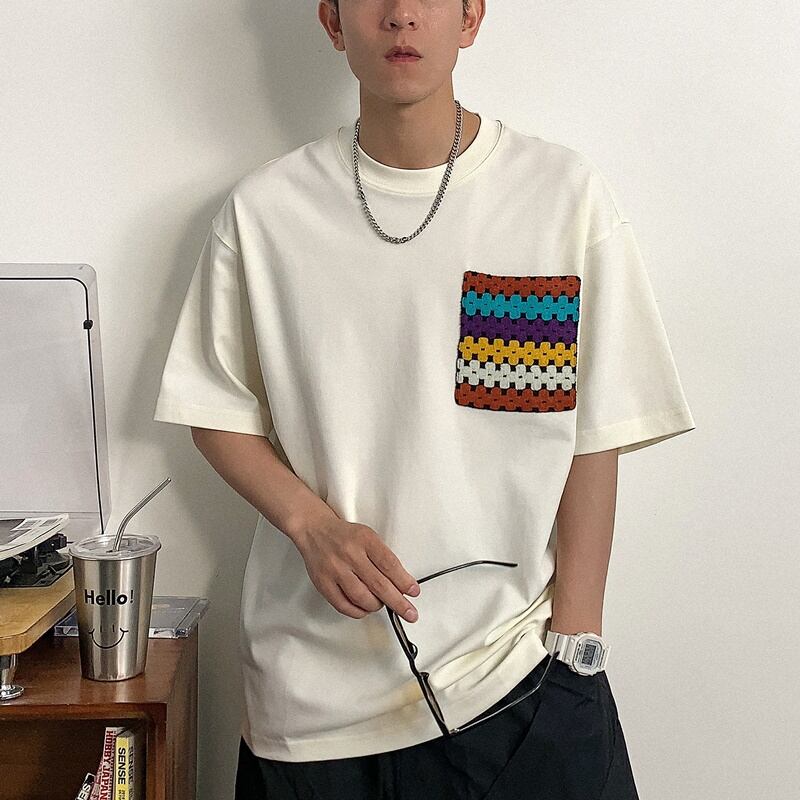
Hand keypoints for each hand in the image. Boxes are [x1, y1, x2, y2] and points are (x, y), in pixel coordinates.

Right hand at [291, 517, 420, 621]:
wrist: (315, 530)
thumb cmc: (344, 535)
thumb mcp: (368, 537)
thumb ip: (383, 558)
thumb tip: (401, 582)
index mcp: (365, 540)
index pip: (389, 564)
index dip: (404, 581)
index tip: (413, 591)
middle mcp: (350, 555)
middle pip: (379, 584)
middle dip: (398, 602)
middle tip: (409, 613)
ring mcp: (335, 570)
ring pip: (362, 598)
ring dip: (377, 605)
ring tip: (381, 604)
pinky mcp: (324, 583)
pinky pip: (344, 605)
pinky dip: (358, 611)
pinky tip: (364, 609)